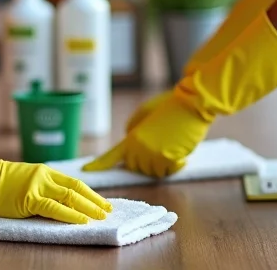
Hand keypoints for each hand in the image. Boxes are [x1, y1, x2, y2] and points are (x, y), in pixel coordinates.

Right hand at [0, 158, 111, 223]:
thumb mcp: (25, 179)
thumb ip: (41, 187)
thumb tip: (57, 201)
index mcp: (45, 172)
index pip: (74, 182)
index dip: (90, 193)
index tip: (101, 202)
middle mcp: (45, 176)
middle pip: (77, 188)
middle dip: (95, 200)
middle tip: (108, 210)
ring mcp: (38, 186)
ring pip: (70, 197)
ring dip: (88, 207)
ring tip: (101, 216)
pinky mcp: (29, 198)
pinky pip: (55, 208)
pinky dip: (71, 214)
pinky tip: (82, 220)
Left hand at [84, 91, 209, 177]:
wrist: (191, 103)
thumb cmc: (170, 106)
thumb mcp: (145, 113)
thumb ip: (135, 129)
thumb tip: (131, 141)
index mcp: (131, 137)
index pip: (112, 156)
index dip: (99, 165)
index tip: (86, 170)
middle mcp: (138, 149)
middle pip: (137, 168)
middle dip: (148, 161)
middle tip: (162, 146)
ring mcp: (152, 156)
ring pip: (153, 173)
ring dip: (164, 164)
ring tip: (173, 147)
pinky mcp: (167, 159)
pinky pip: (168, 172)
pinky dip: (176, 166)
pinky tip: (182, 153)